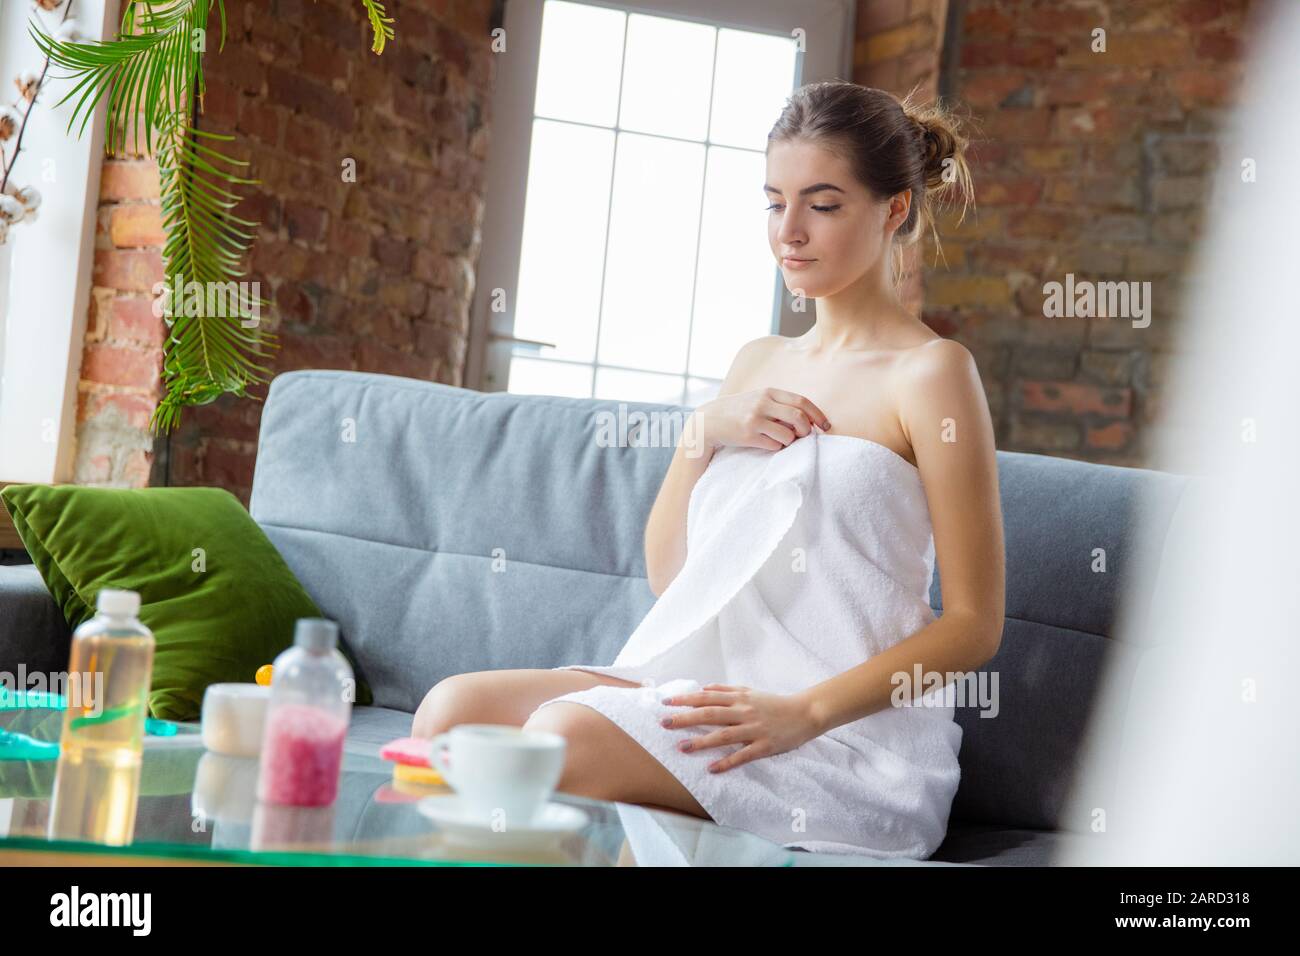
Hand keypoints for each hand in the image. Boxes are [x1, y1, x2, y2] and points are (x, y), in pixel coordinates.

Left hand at [659, 684, 820, 772]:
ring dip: (701, 742)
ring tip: (681, 747)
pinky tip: (711, 768)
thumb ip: (726, 690)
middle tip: (664, 723)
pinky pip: (743, 755)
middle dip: (686, 718)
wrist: (805, 713)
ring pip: (723, 735)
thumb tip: (703, 687)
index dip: (686, 699)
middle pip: (710, 714)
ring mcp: (754, 729)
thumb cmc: (774, 703)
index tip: (666, 702)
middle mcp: (744, 712)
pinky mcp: (764, 746)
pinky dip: (727, 762)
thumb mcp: (750, 691)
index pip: (707, 697)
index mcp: (739, 698)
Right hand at [691, 388, 831, 451]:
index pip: (802, 401)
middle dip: (807, 430)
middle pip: (799, 417)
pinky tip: (767, 444)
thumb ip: (780, 405)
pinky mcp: (748, 435)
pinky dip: (777, 447)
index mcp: (769, 392)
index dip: (818, 415)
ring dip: (791, 442)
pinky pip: (775, 446)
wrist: (709, 420)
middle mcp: (763, 403)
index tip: (826, 426)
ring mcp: (755, 419)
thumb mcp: (758, 399)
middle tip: (805, 437)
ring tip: (781, 440)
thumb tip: (809, 419)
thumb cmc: (739, 411)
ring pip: (789, 435)